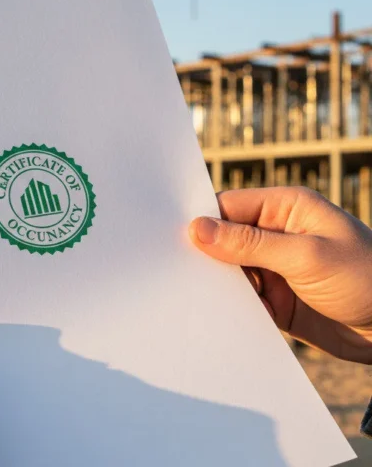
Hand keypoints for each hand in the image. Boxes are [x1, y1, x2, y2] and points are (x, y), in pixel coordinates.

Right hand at [189, 186, 371, 363]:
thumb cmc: (366, 279)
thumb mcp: (306, 256)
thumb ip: (249, 243)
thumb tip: (198, 228)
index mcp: (285, 208)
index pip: (228, 207)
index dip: (200, 220)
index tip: (170, 237)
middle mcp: (276, 234)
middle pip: (223, 238)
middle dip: (204, 255)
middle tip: (175, 269)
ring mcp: (274, 267)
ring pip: (228, 271)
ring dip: (216, 284)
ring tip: (194, 296)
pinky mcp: (275, 299)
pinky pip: (241, 299)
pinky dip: (228, 307)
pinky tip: (216, 315)